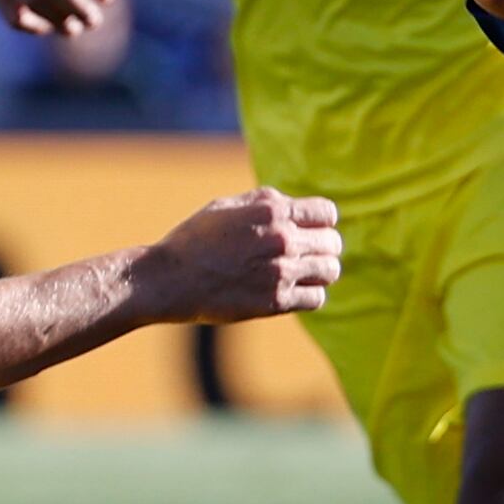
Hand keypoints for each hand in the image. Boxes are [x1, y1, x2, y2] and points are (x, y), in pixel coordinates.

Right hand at [138, 188, 341, 322]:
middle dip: (323, 247)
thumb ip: (265, 202)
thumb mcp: (227, 205)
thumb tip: (294, 206)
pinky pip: (316, 298)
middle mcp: (281, 239)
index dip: (321, 222)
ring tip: (304, 273)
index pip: (327, 213)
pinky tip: (293, 290)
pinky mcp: (275, 301)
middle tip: (307, 254)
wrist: (170, 278)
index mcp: (272, 210)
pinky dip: (309, 294)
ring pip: (330, 271)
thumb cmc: (194, 239)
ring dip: (320, 272)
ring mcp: (281, 272)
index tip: (310, 231)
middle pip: (332, 243)